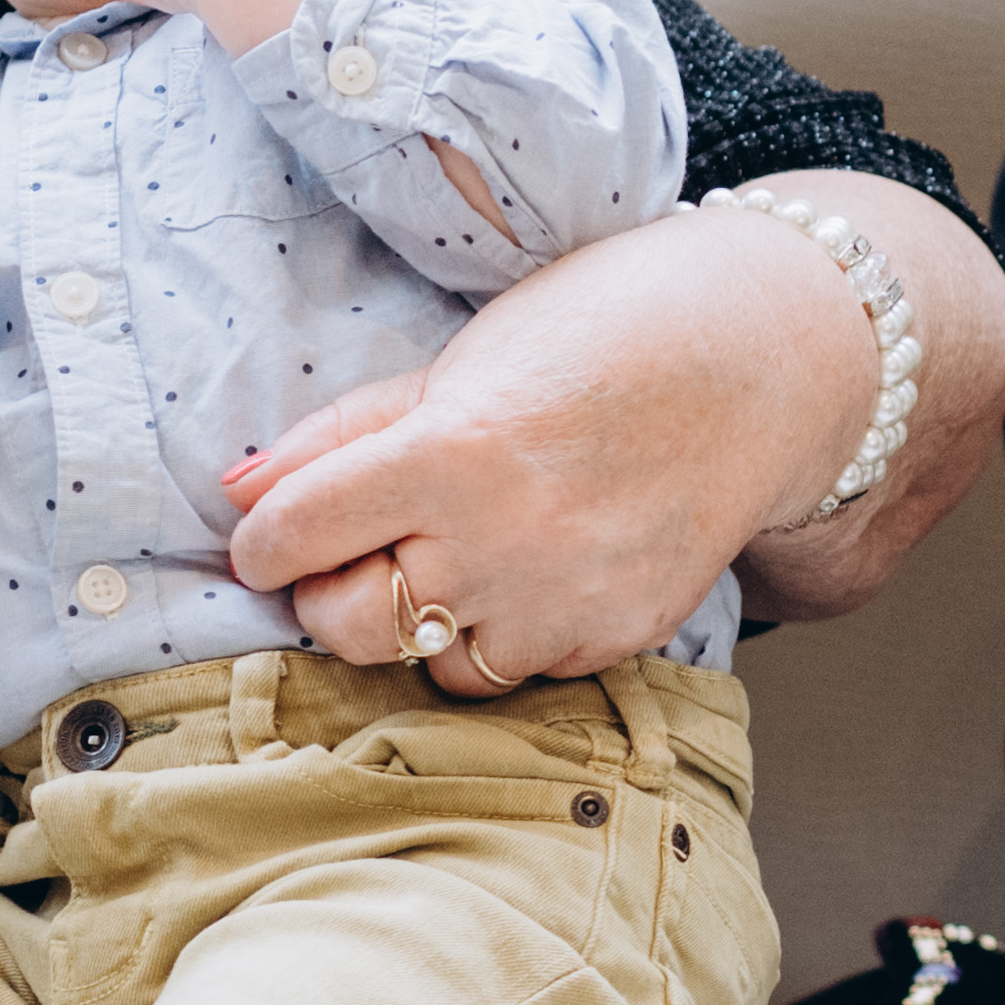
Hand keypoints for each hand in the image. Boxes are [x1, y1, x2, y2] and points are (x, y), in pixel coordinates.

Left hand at [227, 200, 863, 694]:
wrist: (765, 365)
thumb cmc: (607, 335)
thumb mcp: (469, 356)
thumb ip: (350, 431)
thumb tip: (239, 489)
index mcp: (452, 451)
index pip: (293, 533)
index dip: (263, 540)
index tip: (270, 536)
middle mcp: (502, 540)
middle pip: (346, 621)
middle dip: (329, 591)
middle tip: (356, 549)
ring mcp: (562, 601)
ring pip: (429, 662)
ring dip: (420, 620)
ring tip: (458, 555)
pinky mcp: (613, 637)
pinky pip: (516, 670)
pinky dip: (502, 632)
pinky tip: (531, 569)